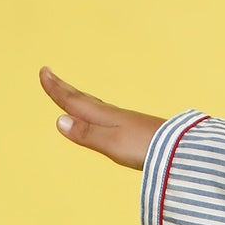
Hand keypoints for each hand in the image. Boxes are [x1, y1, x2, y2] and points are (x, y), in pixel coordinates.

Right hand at [39, 66, 164, 170]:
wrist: (181, 152)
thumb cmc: (147, 149)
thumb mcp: (112, 144)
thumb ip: (87, 134)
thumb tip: (59, 121)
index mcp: (104, 118)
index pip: (74, 102)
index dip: (57, 90)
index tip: (43, 72)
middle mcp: (113, 116)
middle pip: (83, 99)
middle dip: (64, 88)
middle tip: (49, 74)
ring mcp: (126, 122)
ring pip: (95, 106)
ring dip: (79, 98)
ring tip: (71, 93)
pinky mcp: (136, 130)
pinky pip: (107, 115)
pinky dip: (96, 110)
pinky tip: (103, 117)